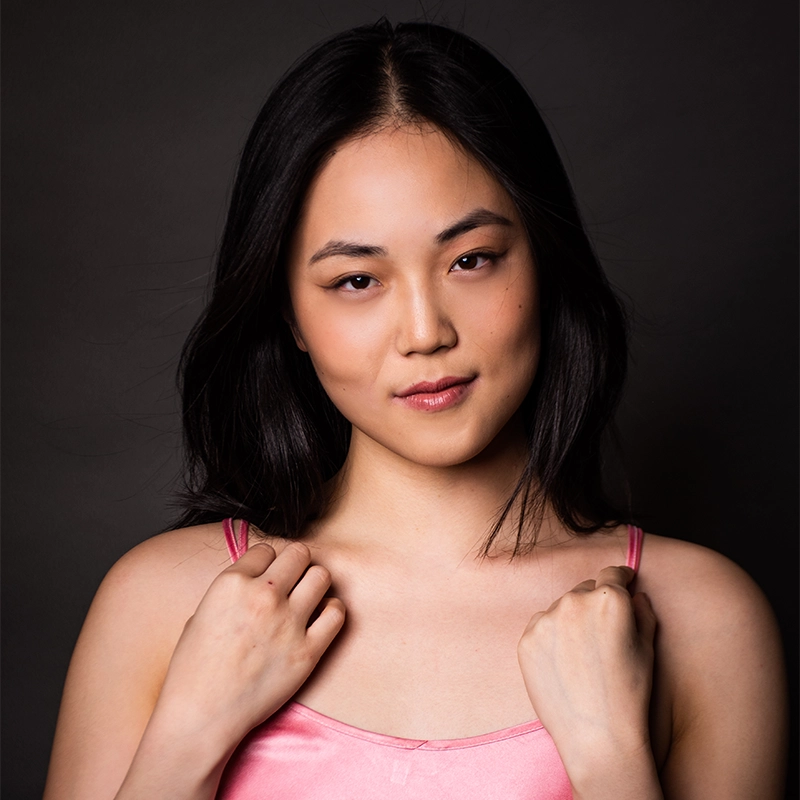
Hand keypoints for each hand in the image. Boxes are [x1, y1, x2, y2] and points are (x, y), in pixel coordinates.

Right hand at [150, 542, 344, 750]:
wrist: (200, 717)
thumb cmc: (194, 669)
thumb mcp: (201, 613)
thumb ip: (233, 590)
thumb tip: (257, 577)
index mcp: (232, 583)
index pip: (266, 548)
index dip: (267, 562)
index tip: (266, 576)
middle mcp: (263, 596)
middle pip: (299, 554)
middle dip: (296, 564)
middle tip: (292, 582)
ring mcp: (288, 623)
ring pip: (321, 576)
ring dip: (315, 584)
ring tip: (307, 598)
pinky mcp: (308, 651)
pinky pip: (336, 613)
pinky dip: (331, 611)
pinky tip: (320, 619)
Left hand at [517, 566, 656, 785]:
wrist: (596, 736)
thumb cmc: (629, 694)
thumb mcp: (648, 649)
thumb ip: (643, 613)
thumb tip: (635, 595)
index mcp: (609, 600)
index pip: (612, 573)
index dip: (620, 577)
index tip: (622, 580)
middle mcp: (574, 601)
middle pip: (585, 589)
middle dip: (594, 603)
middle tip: (601, 634)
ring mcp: (547, 619)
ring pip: (561, 608)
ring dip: (570, 620)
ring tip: (582, 656)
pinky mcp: (527, 638)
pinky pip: (541, 626)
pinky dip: (551, 637)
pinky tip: (563, 663)